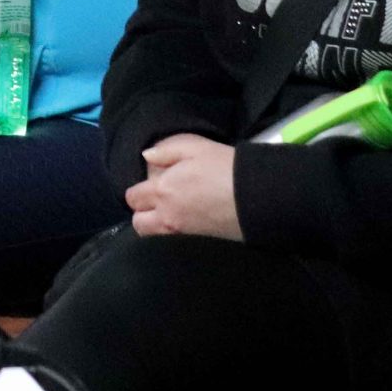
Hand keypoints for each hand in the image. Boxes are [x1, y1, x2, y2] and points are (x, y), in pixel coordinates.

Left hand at [126, 134, 242, 240]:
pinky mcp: (199, 242)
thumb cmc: (224, 167)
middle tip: (157, 202)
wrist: (258, 196)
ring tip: (169, 214)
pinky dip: (171, 236)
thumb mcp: (194, 147)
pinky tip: (184, 222)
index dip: (138, 191)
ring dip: (155, 226)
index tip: (151, 185)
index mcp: (161, 190)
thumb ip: (165, 150)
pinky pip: (173, 243)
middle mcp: (167, 215)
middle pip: (139, 222)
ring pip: (153, 236)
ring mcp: (183, 233)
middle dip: (142, 212)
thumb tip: (146, 157)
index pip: (133, 197)